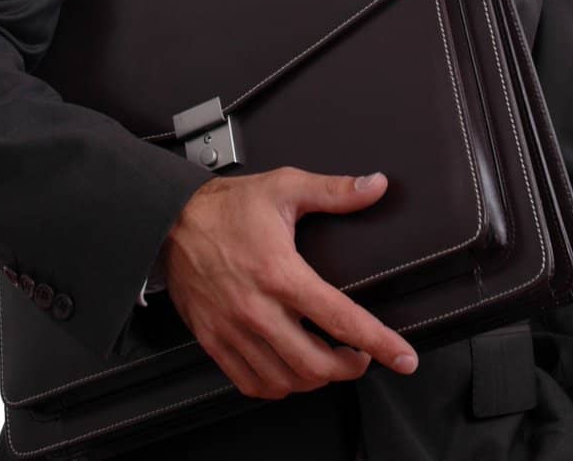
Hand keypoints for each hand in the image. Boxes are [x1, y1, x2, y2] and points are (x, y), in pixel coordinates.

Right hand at [163, 167, 417, 399]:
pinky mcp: (213, 341)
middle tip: (363, 356)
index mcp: (280, 273)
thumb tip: (376, 186)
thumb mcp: (286, 186)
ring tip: (330, 362)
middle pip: (314, 363)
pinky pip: (249, 383)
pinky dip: (277, 385)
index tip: (403, 356)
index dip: (379, 342)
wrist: (169, 222)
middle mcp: (256, 309)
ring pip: (283, 380)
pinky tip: (291, 370)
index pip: (340, 318)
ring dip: (315, 378)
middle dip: (349, 367)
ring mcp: (232, 330)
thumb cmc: (227, 206)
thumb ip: (335, 191)